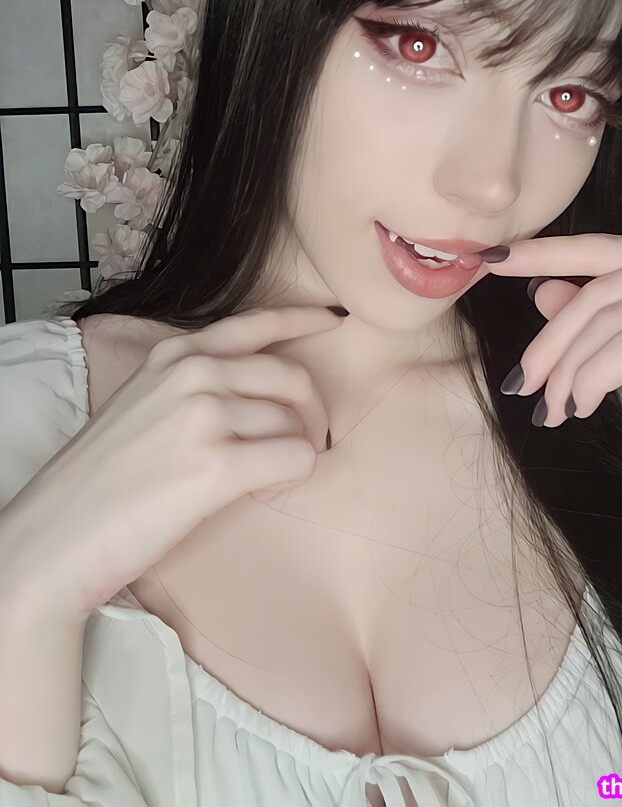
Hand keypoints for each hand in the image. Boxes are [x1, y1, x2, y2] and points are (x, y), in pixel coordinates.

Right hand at [0, 305, 346, 624]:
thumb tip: (257, 396)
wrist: (55, 535)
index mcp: (174, 355)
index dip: (302, 320)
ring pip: (295, 423)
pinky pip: (295, 459)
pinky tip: (262, 489)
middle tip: (305, 443)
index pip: (253, 324)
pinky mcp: (216, 465)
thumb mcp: (142, 404)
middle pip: (292, 378)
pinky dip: (292, 477)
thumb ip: (194, 386)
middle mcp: (193, 374)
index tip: (333, 319)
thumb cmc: (100, 480)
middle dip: (311, 412)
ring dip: (296, 451)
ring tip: (263, 476)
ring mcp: (204, 416)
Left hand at [483, 234, 621, 505]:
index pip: (605, 249)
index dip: (545, 252)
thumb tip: (545, 293)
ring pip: (611, 320)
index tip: (491, 258)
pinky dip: (596, 377)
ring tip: (553, 407)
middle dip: (550, 340)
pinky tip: (583, 404)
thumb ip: (609, 324)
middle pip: (600, 291)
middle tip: (524, 384)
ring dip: (569, 368)